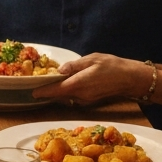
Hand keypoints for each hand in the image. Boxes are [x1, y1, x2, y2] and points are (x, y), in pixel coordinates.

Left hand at [33, 54, 149, 102]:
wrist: (130, 79)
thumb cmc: (112, 66)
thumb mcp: (92, 59)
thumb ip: (74, 66)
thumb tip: (60, 70)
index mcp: (78, 84)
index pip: (55, 90)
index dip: (42, 91)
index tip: (31, 91)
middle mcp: (80, 96)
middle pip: (58, 95)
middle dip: (48, 90)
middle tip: (38, 82)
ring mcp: (84, 100)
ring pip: (65, 96)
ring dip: (58, 90)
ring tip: (51, 80)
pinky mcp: (89, 101)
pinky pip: (73, 97)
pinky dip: (67, 91)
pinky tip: (68, 82)